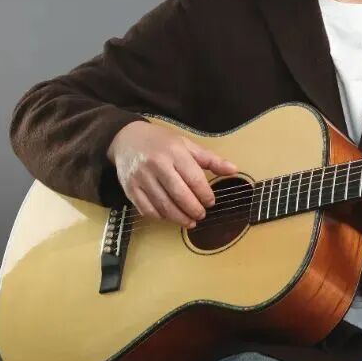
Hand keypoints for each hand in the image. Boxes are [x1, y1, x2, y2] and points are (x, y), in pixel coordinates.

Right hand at [107, 121, 236, 227]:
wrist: (127, 138)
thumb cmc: (161, 142)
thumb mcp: (187, 145)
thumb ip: (211, 159)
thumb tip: (234, 170)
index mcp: (175, 152)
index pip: (194, 179)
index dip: (205, 194)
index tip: (210, 202)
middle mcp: (157, 164)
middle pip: (179, 195)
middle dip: (193, 209)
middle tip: (201, 215)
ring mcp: (141, 177)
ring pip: (163, 205)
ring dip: (178, 217)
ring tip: (189, 222)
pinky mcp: (130, 188)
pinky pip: (146, 209)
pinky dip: (159, 216)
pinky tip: (169, 217)